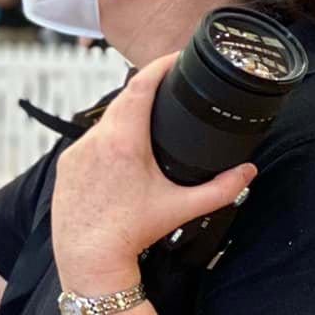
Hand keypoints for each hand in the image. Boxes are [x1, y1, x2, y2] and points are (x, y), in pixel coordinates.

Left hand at [50, 55, 256, 293]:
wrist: (88, 257)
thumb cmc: (131, 233)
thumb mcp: (182, 208)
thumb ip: (221, 189)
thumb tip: (249, 172)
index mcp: (123, 141)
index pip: (139, 87)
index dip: (158, 66)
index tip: (174, 57)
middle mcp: (94, 140)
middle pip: (122, 102)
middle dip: (145, 91)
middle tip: (169, 86)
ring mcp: (76, 152)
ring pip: (104, 123)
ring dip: (126, 118)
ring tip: (150, 118)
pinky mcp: (65, 166)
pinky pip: (89, 142)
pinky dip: (108, 140)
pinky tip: (122, 149)